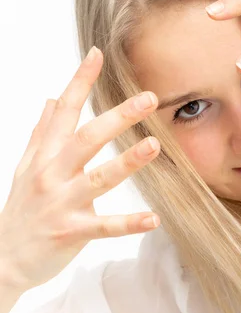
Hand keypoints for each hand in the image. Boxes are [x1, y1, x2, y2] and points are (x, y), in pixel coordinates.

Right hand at [0, 46, 160, 291]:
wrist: (2, 258)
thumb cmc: (21, 209)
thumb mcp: (26, 166)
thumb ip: (42, 133)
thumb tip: (53, 99)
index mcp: (45, 156)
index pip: (64, 111)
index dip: (80, 81)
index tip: (97, 54)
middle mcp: (51, 174)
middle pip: (87, 139)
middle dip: (118, 117)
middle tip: (149, 98)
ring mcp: (60, 203)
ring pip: (97, 179)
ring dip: (126, 162)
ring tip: (154, 145)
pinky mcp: (70, 232)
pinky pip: (103, 227)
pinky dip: (128, 224)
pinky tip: (153, 219)